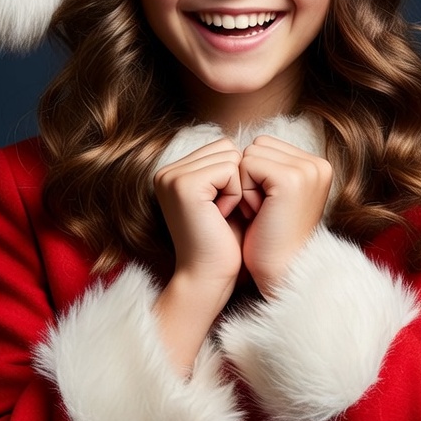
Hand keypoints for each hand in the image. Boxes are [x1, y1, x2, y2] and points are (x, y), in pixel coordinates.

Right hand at [154, 138, 244, 292]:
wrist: (209, 277)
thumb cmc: (223, 242)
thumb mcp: (225, 197)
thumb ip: (228, 169)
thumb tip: (253, 143)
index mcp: (174, 172)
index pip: (222, 147)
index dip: (235, 177)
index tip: (223, 209)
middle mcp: (167, 171)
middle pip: (226, 147)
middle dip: (237, 179)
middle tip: (223, 212)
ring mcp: (172, 176)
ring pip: (230, 156)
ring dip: (236, 187)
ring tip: (221, 214)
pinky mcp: (184, 185)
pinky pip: (229, 169)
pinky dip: (234, 193)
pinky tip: (221, 216)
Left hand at [238, 135, 332, 295]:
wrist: (279, 273)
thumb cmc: (269, 239)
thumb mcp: (274, 194)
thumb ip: (270, 164)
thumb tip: (242, 143)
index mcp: (317, 165)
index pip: (265, 145)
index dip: (255, 176)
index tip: (268, 207)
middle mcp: (318, 164)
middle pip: (257, 145)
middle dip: (250, 178)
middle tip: (264, 212)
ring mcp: (307, 170)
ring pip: (250, 154)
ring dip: (245, 185)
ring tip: (262, 213)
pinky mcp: (291, 179)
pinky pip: (247, 166)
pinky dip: (244, 191)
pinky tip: (259, 214)